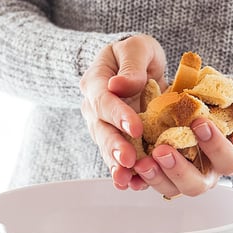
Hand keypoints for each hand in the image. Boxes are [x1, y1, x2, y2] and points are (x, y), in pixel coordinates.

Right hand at [80, 35, 166, 191]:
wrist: (135, 66)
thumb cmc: (136, 54)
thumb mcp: (137, 47)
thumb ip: (131, 64)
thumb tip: (121, 84)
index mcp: (97, 82)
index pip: (104, 100)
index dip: (118, 114)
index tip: (135, 126)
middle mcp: (96, 109)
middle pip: (102, 130)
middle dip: (115, 146)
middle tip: (128, 160)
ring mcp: (105, 127)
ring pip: (108, 149)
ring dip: (117, 166)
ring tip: (127, 181)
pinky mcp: (119, 140)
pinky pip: (119, 159)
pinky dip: (127, 173)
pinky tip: (135, 185)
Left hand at [130, 79, 232, 198]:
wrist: (207, 97)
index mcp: (232, 155)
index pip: (229, 161)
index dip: (216, 147)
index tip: (200, 124)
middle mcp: (208, 171)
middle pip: (198, 185)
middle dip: (179, 170)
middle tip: (163, 149)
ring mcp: (183, 172)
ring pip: (171, 188)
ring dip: (156, 177)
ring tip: (142, 161)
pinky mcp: (161, 168)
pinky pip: (150, 179)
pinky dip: (137, 177)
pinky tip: (128, 167)